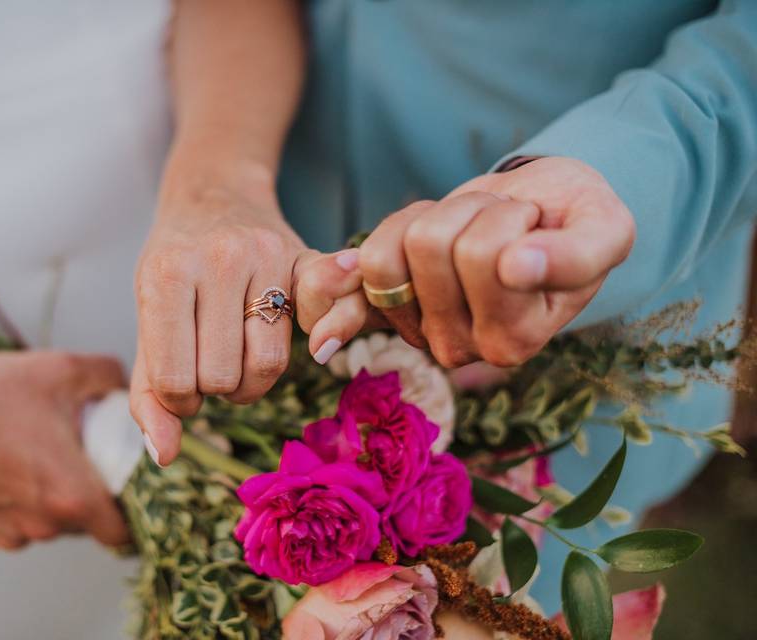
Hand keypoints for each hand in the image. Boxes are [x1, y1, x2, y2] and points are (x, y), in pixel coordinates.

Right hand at [0, 350, 128, 549]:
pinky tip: (12, 464)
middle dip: (93, 493)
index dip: (134, 511)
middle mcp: (42, 527)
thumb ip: (110, 377)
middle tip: (85, 454)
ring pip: (53, 525)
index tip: (128, 485)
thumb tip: (126, 389)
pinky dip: (24, 503)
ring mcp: (8, 535)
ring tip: (42, 453)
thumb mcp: (63, 369)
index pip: (123, 532)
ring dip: (56, 498)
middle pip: (89, 524)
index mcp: (71, 497)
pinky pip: (20, 524)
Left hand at [132, 163, 304, 464]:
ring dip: (252, 380)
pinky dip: (318, 341)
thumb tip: (166, 456)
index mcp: (165, 275)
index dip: (179, 397)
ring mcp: (266, 253)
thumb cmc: (174, 269)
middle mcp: (217, 258)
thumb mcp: (147, 320)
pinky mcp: (306, 256)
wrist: (213, 195)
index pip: (176, 382)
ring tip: (239, 357)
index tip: (181, 378)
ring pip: (268, 366)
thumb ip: (148, 392)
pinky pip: (322, 323)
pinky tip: (303, 339)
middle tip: (211, 364)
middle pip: (224, 378)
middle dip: (216, 387)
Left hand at [296, 157, 634, 366]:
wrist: (542, 214)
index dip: (508, 219)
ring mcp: (414, 330)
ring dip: (429, 215)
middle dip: (469, 212)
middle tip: (502, 221)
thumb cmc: (573, 221)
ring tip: (470, 226)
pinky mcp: (382, 308)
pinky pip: (343, 294)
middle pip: (429, 248)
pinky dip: (334, 282)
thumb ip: (576, 256)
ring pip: (388, 252)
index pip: (485, 258)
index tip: (534, 225)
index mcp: (514, 342)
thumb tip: (517, 269)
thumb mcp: (603, 229)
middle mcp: (458, 349)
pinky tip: (341, 271)